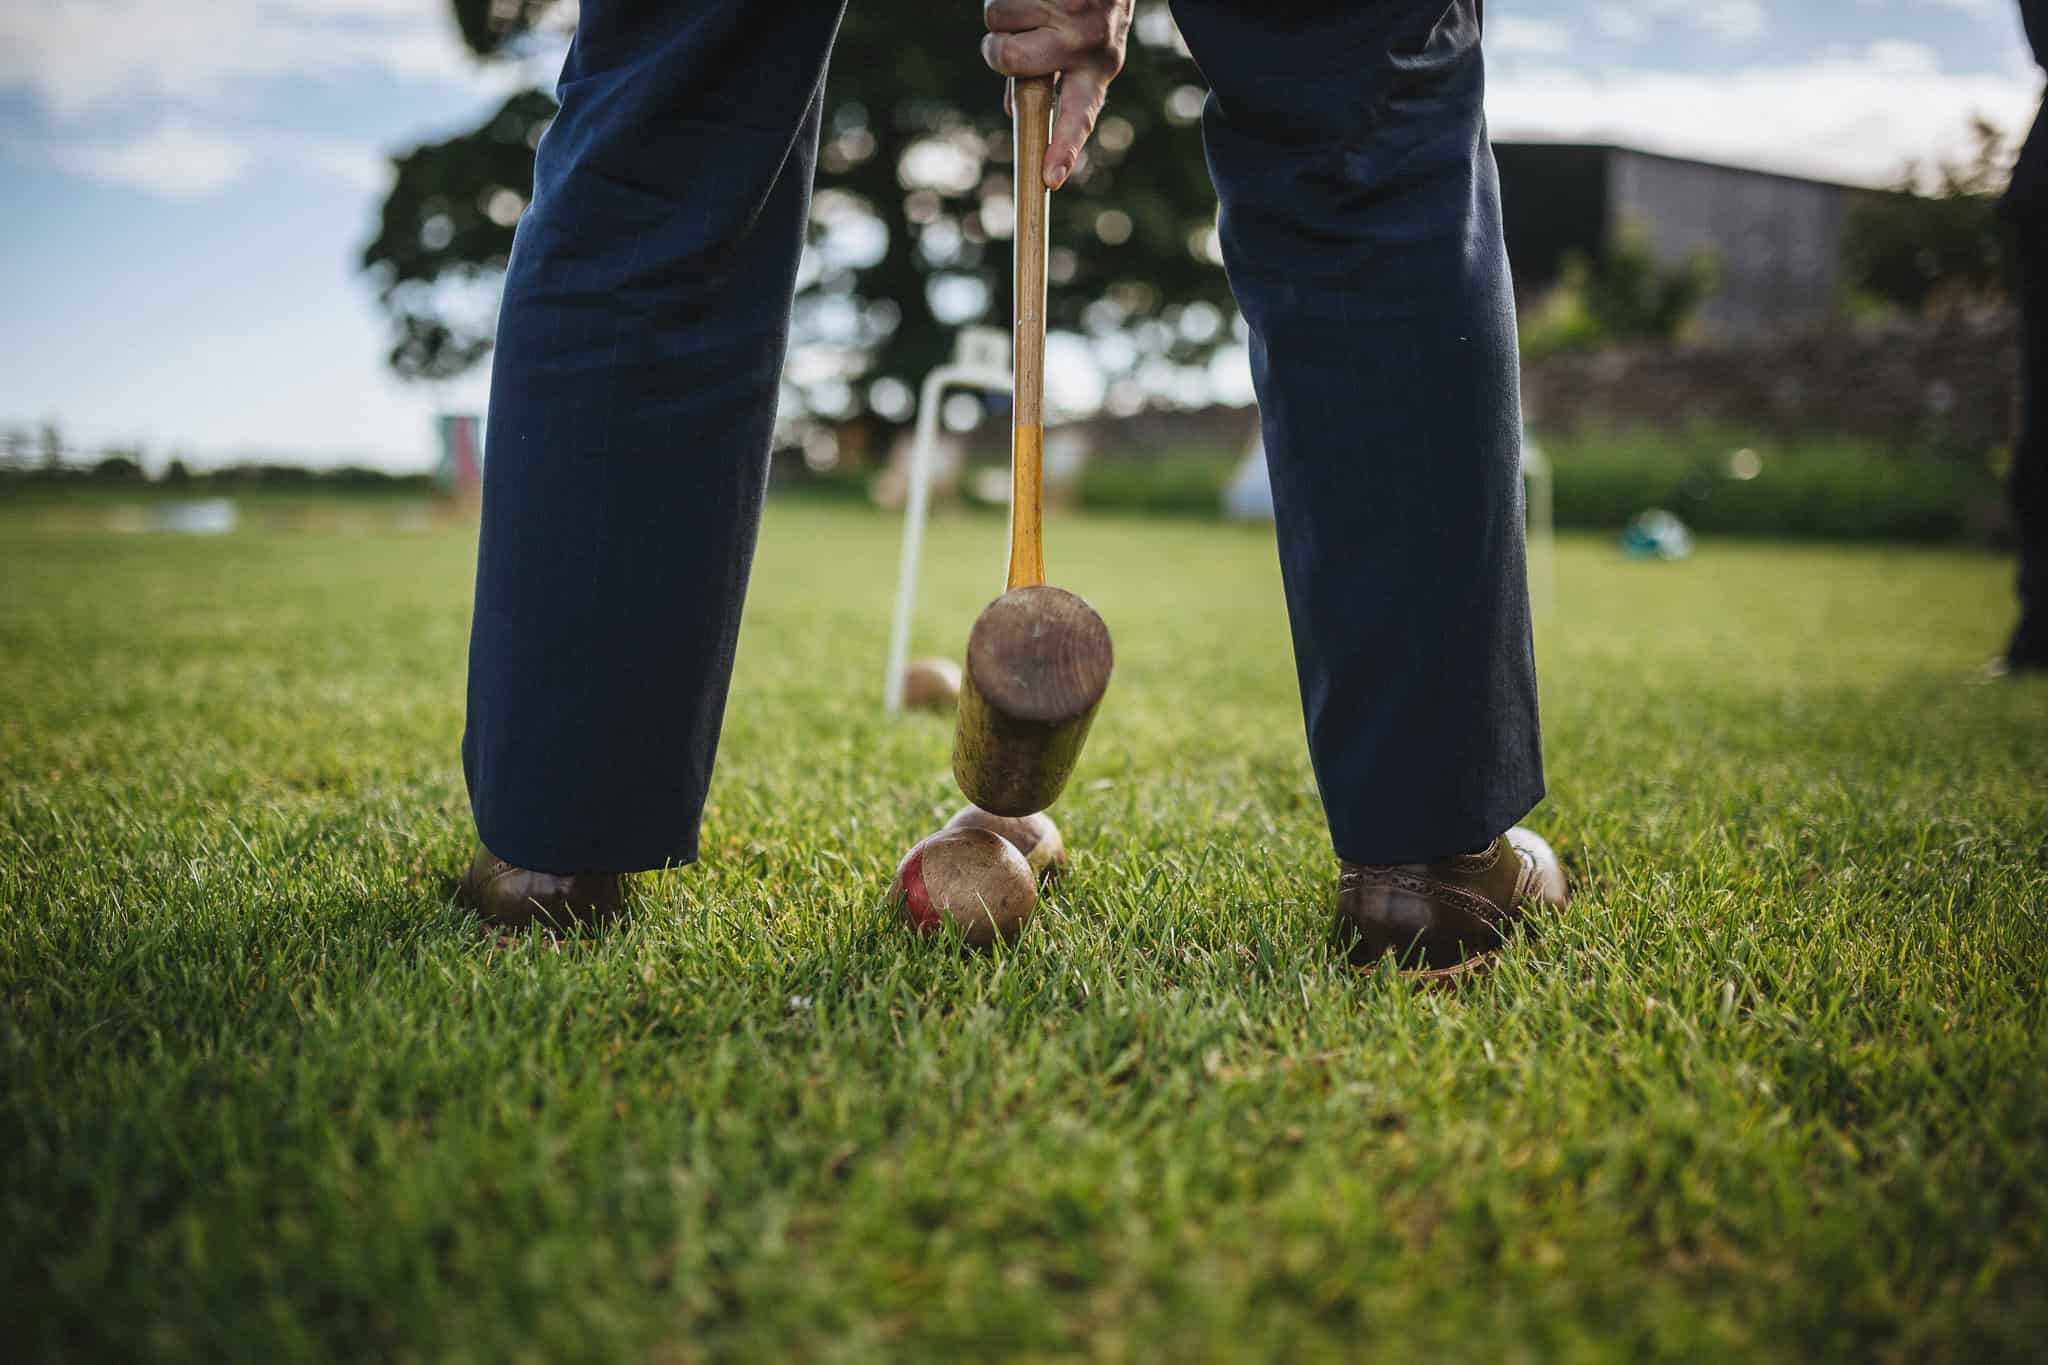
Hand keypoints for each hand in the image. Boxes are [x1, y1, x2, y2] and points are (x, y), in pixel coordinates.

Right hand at [981, 0, 1133, 189]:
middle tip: (1013, 36)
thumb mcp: (1079, 48)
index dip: (1063, 148)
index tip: (1051, 178)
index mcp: (1097, 71)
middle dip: (996, 47)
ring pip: (998, 22)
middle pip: (1010, 60)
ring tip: (1035, 2)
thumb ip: (1045, 81)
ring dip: (1003, 11)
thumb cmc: (1088, 6)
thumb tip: (1013, 112)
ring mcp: (1076, 11)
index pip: (1078, 117)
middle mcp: (1090, 44)